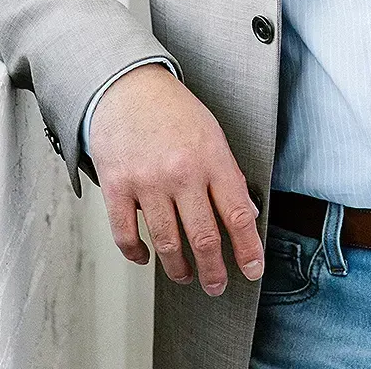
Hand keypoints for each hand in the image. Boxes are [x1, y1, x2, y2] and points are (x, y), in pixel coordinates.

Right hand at [89, 63, 264, 295]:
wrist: (127, 85)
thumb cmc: (171, 109)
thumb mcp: (211, 133)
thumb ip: (227, 173)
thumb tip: (246, 212)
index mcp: (211, 157)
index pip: (238, 213)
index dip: (249, 249)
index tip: (253, 270)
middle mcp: (182, 172)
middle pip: (204, 236)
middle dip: (214, 270)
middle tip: (217, 285)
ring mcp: (148, 181)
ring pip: (167, 242)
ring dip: (178, 269)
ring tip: (185, 276)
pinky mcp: (117, 186)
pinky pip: (127, 234)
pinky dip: (136, 253)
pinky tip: (145, 257)